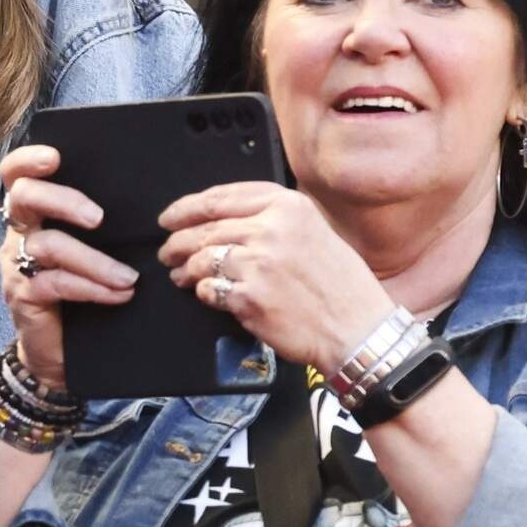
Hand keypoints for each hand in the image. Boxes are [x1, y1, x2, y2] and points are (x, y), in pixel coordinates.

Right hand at [0, 142, 132, 404]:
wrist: (56, 350)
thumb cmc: (79, 290)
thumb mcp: (90, 251)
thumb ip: (102, 227)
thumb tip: (148, 204)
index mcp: (33, 215)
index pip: (16, 175)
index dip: (28, 160)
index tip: (55, 156)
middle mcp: (19, 234)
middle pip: (24, 197)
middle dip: (63, 200)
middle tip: (98, 218)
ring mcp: (17, 265)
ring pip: (49, 245)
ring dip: (95, 261)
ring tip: (129, 278)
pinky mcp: (24, 296)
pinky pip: (57, 283)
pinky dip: (92, 287)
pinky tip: (118, 294)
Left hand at [155, 183, 397, 374]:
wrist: (357, 328)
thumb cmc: (341, 285)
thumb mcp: (315, 231)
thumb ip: (274, 217)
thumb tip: (224, 219)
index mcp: (287, 206)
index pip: (222, 197)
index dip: (187, 207)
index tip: (171, 216)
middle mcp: (271, 229)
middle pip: (206, 229)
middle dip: (178, 241)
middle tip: (169, 250)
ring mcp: (258, 264)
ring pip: (202, 259)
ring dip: (185, 269)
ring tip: (181, 275)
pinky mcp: (249, 298)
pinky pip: (210, 291)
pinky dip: (204, 293)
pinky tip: (208, 295)